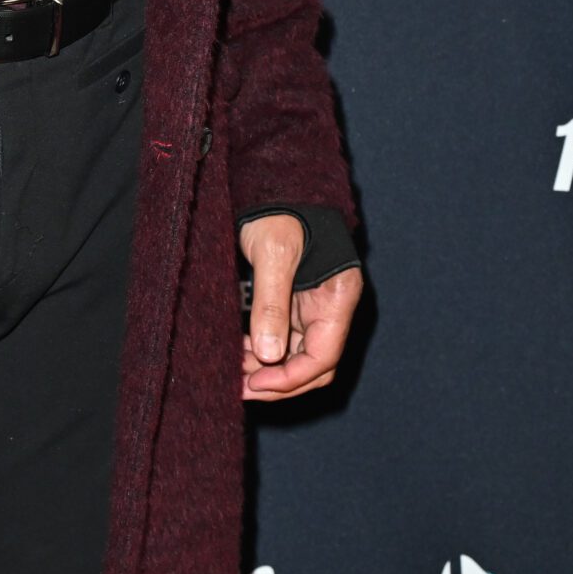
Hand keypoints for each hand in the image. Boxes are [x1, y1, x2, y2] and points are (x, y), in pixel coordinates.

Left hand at [238, 215, 360, 401]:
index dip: (290, 378)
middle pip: (314, 365)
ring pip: (297, 356)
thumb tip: (268, 354)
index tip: (255, 383)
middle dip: (279, 381)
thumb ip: (271, 303)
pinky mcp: (296, 303)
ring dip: (268, 368)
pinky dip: (263, 351)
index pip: (323, 358)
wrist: (276, 186)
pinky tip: (240, 351)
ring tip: (234, 370)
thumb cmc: (279, 212)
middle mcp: (331, 308)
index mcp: (337, 298)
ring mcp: (314, 307)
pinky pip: (285, 339)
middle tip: (240, 387)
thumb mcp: (272, 254)